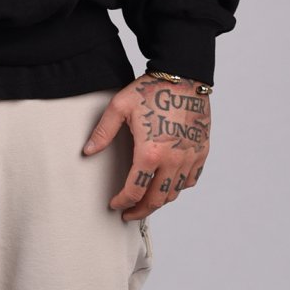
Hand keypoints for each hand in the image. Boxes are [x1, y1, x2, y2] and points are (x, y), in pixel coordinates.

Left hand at [82, 74, 210, 219]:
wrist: (185, 75)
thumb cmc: (151, 89)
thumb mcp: (120, 107)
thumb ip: (102, 132)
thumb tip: (87, 152)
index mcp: (150, 153)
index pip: (135, 191)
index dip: (123, 202)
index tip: (115, 205)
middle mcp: (173, 160)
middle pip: (157, 199)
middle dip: (141, 210)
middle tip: (129, 213)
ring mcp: (190, 157)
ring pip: (175, 192)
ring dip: (159, 201)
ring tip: (146, 201)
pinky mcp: (201, 151)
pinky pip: (191, 179)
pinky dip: (179, 187)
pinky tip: (168, 184)